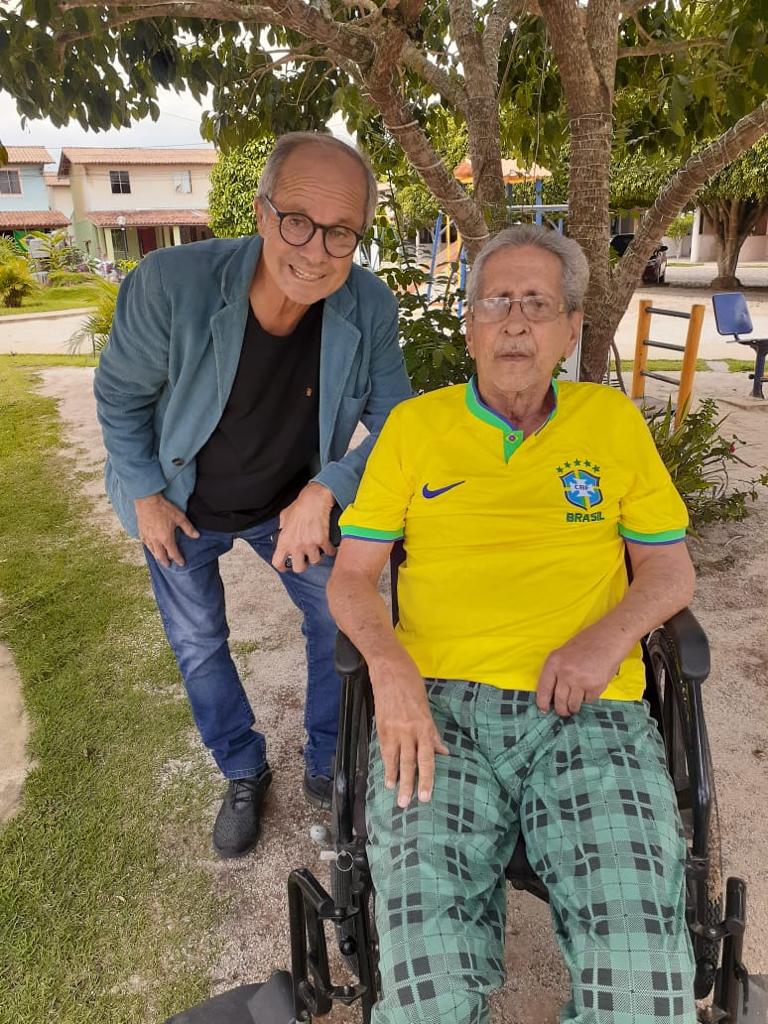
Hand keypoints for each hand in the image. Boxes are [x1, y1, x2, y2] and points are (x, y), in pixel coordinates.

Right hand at [135, 493, 198, 566]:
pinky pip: (145, 544)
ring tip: (160, 558)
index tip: (181, 563)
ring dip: (157, 556)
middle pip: (160, 556)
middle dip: (166, 562)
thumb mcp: (180, 517)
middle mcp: (155, 540)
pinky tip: (150, 547)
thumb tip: (196, 536)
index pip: (173, 553)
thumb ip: (188, 528)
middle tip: (169, 565)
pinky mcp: (141, 532)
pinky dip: (149, 548)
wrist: (147, 500)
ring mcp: (147, 536)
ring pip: (152, 551)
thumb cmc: (164, 508)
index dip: (178, 559)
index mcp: (166, 538)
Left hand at [272, 482, 335, 572]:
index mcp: (284, 541)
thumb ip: (282, 528)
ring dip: (317, 556)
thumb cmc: (299, 506)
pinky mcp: (323, 541)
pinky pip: (328, 552)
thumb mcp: (284, 517)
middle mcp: (296, 545)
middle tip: (304, 559)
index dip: (282, 567)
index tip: (286, 567)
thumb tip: (282, 531)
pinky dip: (330, 550)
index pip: (278, 562)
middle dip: (303, 565)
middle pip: (299, 568)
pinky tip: (329, 546)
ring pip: (315, 561)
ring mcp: (310, 544)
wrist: (313, 500)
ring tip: (317, 549)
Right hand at [370, 649, 447, 806]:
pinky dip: (386, 764)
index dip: (427, 778)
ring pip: (396, 759)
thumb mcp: (427, 707)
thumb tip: (441, 751)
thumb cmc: (411, 683)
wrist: (389, 668)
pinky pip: (384, 750)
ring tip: (395, 795)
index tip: (426, 795)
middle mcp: (409, 730)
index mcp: (424, 725)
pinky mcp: (381, 725)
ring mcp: (394, 728)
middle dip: (410, 784)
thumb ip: (432, 732)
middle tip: (408, 804)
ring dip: (395, 779)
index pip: (427, 758)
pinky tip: (386, 776)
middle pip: (410, 763)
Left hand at [536, 624, 623, 715]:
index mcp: (554, 662)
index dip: (542, 702)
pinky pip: (589, 700)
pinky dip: (589, 698)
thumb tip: (553, 693)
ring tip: (576, 705)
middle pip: (559, 701)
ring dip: (574, 707)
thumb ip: (558, 670)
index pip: (544, 688)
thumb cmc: (587, 643)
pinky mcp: (595, 686)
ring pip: (573, 704)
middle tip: (564, 712)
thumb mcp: (565, 652)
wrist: (610, 638)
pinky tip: (591, 688)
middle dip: (561, 710)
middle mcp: (565, 672)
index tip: (544, 709)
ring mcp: (580, 681)